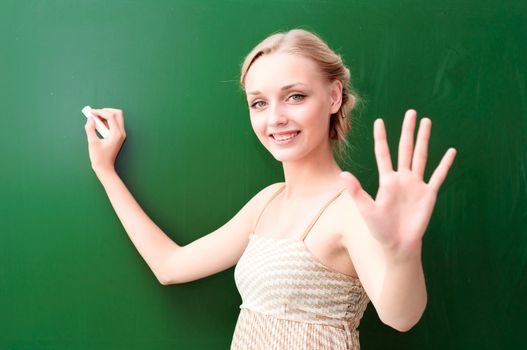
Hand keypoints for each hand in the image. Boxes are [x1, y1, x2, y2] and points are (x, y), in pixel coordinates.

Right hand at [84, 108, 126, 175]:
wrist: (105, 168)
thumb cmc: (99, 157)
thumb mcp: (92, 142)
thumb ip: (90, 128)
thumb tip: (90, 118)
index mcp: (117, 134)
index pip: (110, 116)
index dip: (100, 112)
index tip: (90, 112)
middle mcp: (121, 133)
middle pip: (118, 114)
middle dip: (106, 111)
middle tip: (95, 113)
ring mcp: (121, 134)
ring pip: (116, 118)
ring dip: (106, 116)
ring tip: (94, 119)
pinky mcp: (118, 136)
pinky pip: (114, 124)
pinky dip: (106, 122)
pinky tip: (98, 125)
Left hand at [340, 109, 456, 257]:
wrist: (398, 244)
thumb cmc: (379, 229)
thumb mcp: (366, 209)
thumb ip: (356, 191)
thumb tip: (343, 174)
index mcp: (386, 180)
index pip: (383, 153)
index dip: (381, 138)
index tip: (379, 121)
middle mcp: (402, 178)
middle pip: (405, 149)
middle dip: (408, 131)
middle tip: (411, 112)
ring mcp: (416, 185)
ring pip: (421, 156)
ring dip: (424, 140)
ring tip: (427, 122)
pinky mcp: (429, 194)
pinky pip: (438, 176)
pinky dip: (445, 164)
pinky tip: (451, 151)